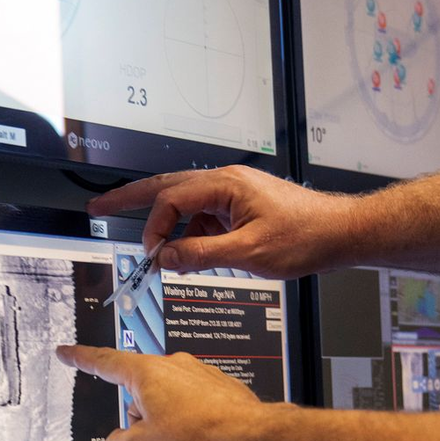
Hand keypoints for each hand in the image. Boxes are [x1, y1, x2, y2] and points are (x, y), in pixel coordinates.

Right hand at [55, 344, 267, 440]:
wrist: (247, 434)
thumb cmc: (200, 434)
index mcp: (145, 373)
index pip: (103, 362)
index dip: (81, 358)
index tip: (67, 351)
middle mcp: (170, 365)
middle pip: (138, 391)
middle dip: (140, 416)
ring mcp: (195, 373)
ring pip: (165, 399)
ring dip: (166, 420)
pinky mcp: (215, 385)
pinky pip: (190, 402)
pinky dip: (189, 419)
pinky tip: (200, 435)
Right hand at [86, 165, 356, 279]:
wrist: (339, 233)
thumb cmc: (305, 237)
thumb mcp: (248, 254)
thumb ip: (202, 255)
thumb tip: (166, 257)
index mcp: (225, 185)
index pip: (172, 197)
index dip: (155, 226)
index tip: (151, 253)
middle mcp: (226, 182)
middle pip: (168, 187)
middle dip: (132, 199)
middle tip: (100, 207)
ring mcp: (233, 194)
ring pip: (188, 206)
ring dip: (174, 231)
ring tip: (164, 257)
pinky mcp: (242, 208)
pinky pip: (207, 219)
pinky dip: (196, 237)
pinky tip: (197, 257)